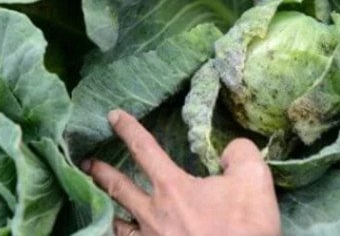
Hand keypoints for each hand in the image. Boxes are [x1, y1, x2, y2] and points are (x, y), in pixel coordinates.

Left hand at [82, 110, 281, 235]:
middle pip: (118, 187)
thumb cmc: (245, 230)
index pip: (143, 149)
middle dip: (100, 173)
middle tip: (86, 163)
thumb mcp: (253, 182)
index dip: (127, 129)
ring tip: (98, 203)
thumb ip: (240, 154)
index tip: (112, 116)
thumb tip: (231, 149)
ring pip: (119, 224)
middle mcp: (153, 215)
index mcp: (172, 188)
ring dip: (108, 210)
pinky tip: (121, 234)